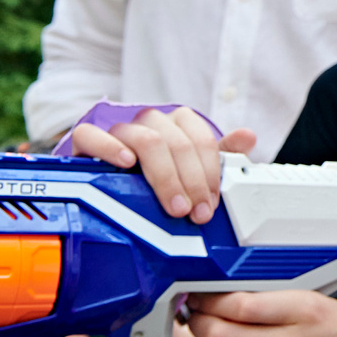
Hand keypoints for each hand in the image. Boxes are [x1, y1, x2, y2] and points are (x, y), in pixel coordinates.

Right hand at [70, 109, 252, 223]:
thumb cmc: (155, 176)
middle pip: (175, 141)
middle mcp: (149, 122)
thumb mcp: (191, 170)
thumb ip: (220, 156)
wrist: (108, 184)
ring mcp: (119, 131)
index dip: (209, 172)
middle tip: (194, 213)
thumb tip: (248, 136)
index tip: (210, 204)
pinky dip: (109, 148)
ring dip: (162, 174)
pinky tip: (125, 165)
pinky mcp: (87, 142)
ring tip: (172, 204)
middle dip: (190, 181)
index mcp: (177, 124)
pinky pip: (92, 135)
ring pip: (143, 138)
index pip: (200, 139)